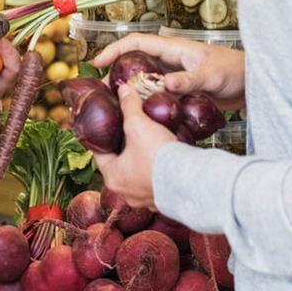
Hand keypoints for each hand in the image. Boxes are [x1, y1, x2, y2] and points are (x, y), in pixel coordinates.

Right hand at [94, 32, 245, 111]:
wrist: (253, 84)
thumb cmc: (236, 72)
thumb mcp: (211, 75)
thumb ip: (189, 79)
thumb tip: (165, 84)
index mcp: (173, 48)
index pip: (136, 42)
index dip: (114, 50)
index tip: (97, 63)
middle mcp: (170, 60)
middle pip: (135, 62)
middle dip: (117, 74)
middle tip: (104, 93)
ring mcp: (175, 75)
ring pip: (145, 81)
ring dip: (131, 91)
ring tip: (116, 107)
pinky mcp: (180, 90)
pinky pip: (157, 95)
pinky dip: (147, 103)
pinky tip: (141, 116)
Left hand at [95, 84, 189, 208]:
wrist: (191, 181)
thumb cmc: (158, 156)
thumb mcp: (139, 125)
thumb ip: (129, 107)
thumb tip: (123, 90)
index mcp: (112, 177)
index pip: (100, 154)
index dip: (102, 138)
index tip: (106, 127)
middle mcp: (125, 193)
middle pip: (119, 165)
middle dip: (124, 148)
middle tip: (128, 132)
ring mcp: (145, 199)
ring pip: (138, 175)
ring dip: (141, 160)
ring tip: (147, 143)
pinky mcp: (163, 200)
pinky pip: (155, 183)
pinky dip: (157, 171)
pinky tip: (163, 159)